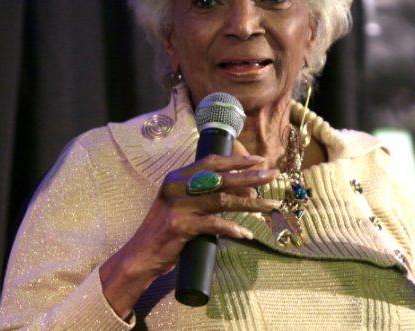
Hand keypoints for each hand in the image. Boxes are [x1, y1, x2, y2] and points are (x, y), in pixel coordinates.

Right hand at [100, 150, 277, 317]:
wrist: (141, 254)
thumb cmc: (166, 230)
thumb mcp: (182, 205)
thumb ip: (207, 197)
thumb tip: (246, 192)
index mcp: (178, 177)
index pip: (212, 162)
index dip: (237, 160)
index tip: (260, 160)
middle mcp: (178, 187)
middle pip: (222, 178)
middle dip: (251, 176)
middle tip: (273, 176)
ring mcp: (179, 206)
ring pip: (223, 200)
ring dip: (251, 203)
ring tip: (271, 205)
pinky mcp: (181, 227)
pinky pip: (214, 225)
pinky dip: (232, 228)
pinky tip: (246, 233)